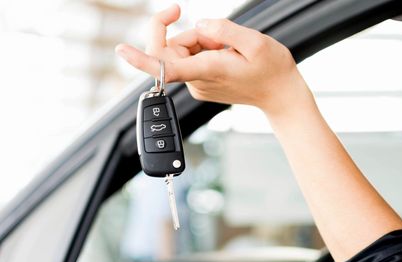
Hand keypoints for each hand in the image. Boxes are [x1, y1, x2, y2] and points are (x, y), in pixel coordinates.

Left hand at [115, 4, 314, 117]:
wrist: (280, 95)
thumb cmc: (272, 70)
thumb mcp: (256, 42)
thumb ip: (224, 30)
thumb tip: (200, 25)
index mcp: (207, 71)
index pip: (165, 66)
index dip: (140, 58)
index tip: (121, 50)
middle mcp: (196, 80)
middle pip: (171, 49)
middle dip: (190, 34)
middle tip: (219, 36)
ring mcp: (196, 84)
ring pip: (181, 52)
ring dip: (201, 42)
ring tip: (229, 49)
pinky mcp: (199, 84)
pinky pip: (190, 59)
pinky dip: (204, 50)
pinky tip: (225, 56)